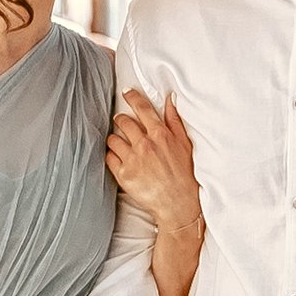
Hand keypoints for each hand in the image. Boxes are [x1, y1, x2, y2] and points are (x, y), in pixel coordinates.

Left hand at [106, 86, 201, 238]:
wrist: (179, 203)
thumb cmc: (185, 173)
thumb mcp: (184, 144)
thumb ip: (174, 120)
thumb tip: (170, 98)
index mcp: (160, 134)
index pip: (142, 108)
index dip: (132, 97)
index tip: (126, 92)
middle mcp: (145, 144)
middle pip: (123, 121)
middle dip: (121, 119)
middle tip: (123, 123)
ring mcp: (133, 160)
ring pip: (113, 138)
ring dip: (115, 138)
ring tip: (122, 144)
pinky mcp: (123, 175)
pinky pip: (109, 157)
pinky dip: (112, 156)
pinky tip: (120, 159)